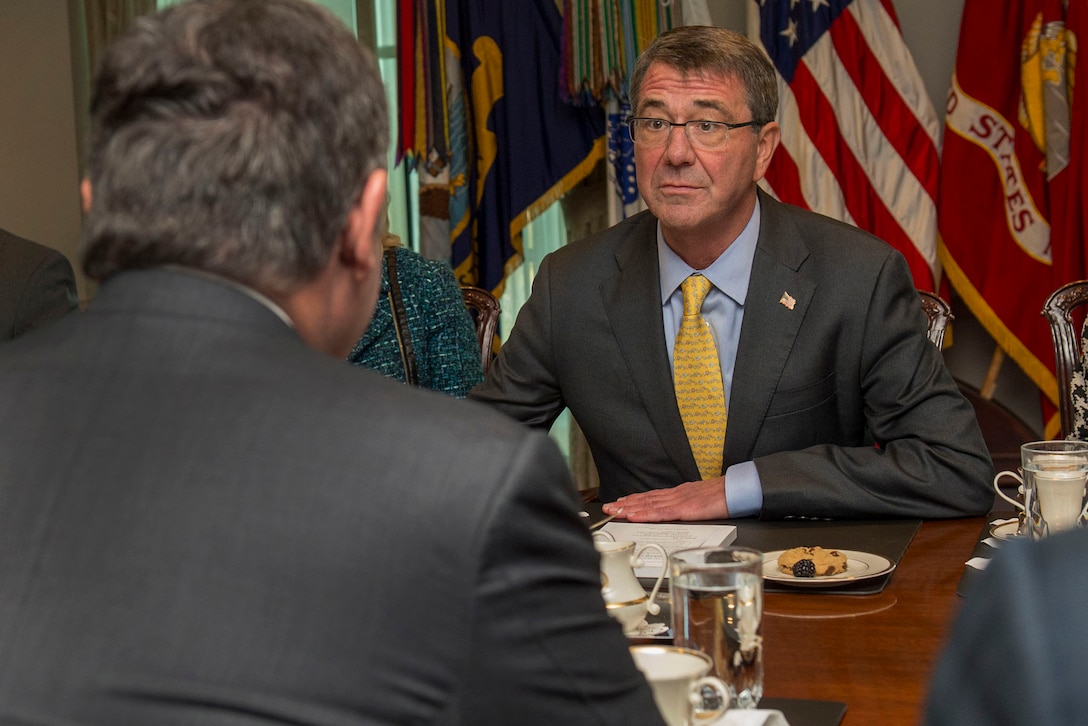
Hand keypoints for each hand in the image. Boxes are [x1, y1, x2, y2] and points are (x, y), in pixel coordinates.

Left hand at [601, 477, 729, 521]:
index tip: (620, 502)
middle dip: (625, 504)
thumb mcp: (701, 501)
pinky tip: (633, 515)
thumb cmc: (723, 497)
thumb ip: (688, 506)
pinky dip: (644, 513)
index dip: (634, 500)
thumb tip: (680, 511)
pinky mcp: (684, 509)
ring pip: (648, 505)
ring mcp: (678, 501)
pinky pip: (660, 512)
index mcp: (679, 494)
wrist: (736, 491)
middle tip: (608, 507)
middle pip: (645, 500)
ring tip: (614, 511)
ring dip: (629, 508)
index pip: (652, 497)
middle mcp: (675, 495)